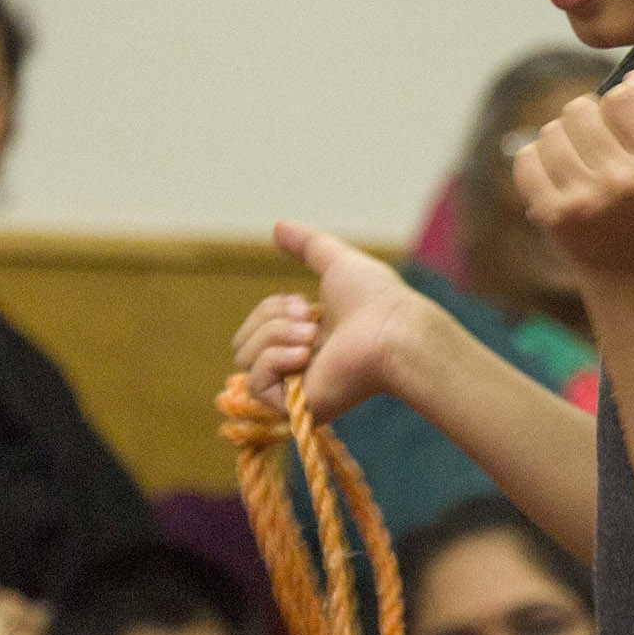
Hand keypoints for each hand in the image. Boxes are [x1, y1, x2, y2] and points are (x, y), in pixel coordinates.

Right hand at [236, 225, 437, 423]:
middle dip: (269, 319)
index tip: (306, 303)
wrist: (393, 330)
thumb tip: (278, 226)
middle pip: (240, 343)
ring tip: (313, 336)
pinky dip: (275, 359)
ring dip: (275, 335)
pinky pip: (254, 382)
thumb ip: (308, 245)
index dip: (271, 309)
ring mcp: (294, 391)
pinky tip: (306, 355)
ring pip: (243, 358)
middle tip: (309, 318)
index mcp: (303, 341)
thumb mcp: (336, 262)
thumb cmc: (375, 299)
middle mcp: (296, 368)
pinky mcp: (293, 408)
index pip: (254, 329)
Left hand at [513, 70, 633, 278]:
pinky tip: (562, 182)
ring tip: (584, 168)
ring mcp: (582, 200)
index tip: (632, 130)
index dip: (626, 106)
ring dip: (565, 142)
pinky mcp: (551, 214)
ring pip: (551, 129)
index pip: (626, 94)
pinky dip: (539, 164)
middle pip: (581, 106)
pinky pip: (526, 157)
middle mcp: (623, 182)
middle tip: (606, 152)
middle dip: (591, 123)